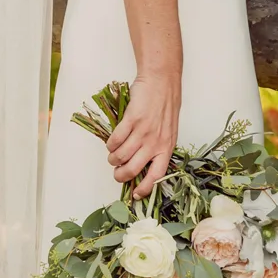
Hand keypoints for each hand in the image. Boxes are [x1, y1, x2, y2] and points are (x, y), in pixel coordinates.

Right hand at [106, 73, 180, 197]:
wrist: (161, 82)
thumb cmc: (164, 106)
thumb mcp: (167, 131)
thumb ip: (157, 147)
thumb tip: (141, 163)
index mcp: (166, 148)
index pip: (156, 176)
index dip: (144, 189)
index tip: (135, 195)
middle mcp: (155, 143)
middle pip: (133, 169)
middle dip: (121, 176)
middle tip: (117, 173)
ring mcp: (143, 132)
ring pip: (122, 156)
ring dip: (113, 159)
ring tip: (112, 156)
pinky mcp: (132, 120)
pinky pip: (116, 139)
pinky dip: (110, 144)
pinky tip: (111, 143)